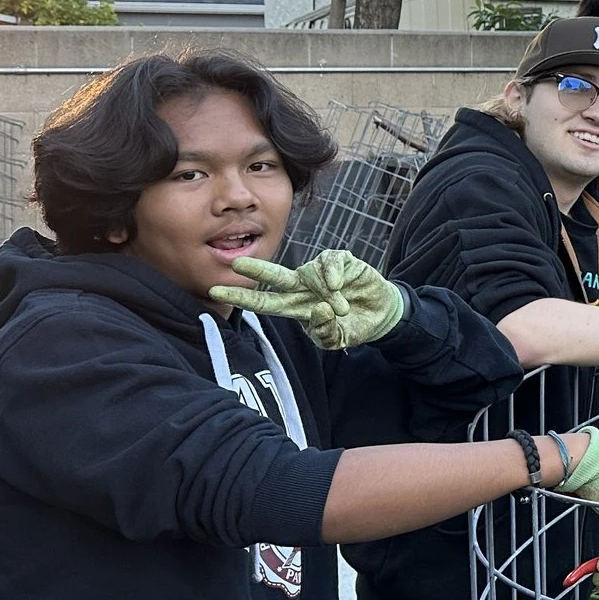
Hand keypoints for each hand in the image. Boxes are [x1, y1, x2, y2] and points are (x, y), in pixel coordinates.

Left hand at [211, 252, 405, 350]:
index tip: (215, 291)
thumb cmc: (353, 326)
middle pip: (275, 277)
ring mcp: (320, 273)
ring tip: (344, 308)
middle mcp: (303, 287)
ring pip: (309, 273)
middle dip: (256, 269)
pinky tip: (341, 285)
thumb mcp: (338, 339)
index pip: (264, 302)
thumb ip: (326, 332)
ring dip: (325, 292)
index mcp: (296, 307)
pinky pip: (328, 262)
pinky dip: (333, 275)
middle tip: (236, 263)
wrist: (382, 314)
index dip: (242, 296)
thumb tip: (319, 309)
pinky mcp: (340, 261)